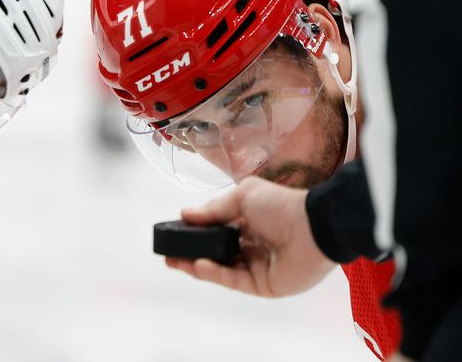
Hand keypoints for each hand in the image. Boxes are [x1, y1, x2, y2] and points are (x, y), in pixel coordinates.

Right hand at [166, 176, 334, 296]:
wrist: (314, 228)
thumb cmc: (281, 206)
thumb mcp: (243, 196)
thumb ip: (214, 209)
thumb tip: (186, 214)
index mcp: (250, 222)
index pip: (217, 229)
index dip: (196, 231)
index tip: (175, 230)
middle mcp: (253, 245)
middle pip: (216, 252)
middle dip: (191, 252)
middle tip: (167, 251)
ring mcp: (257, 266)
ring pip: (221, 268)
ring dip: (196, 265)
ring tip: (173, 261)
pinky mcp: (263, 285)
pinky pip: (234, 280)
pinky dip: (215, 274)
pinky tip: (199, 266)